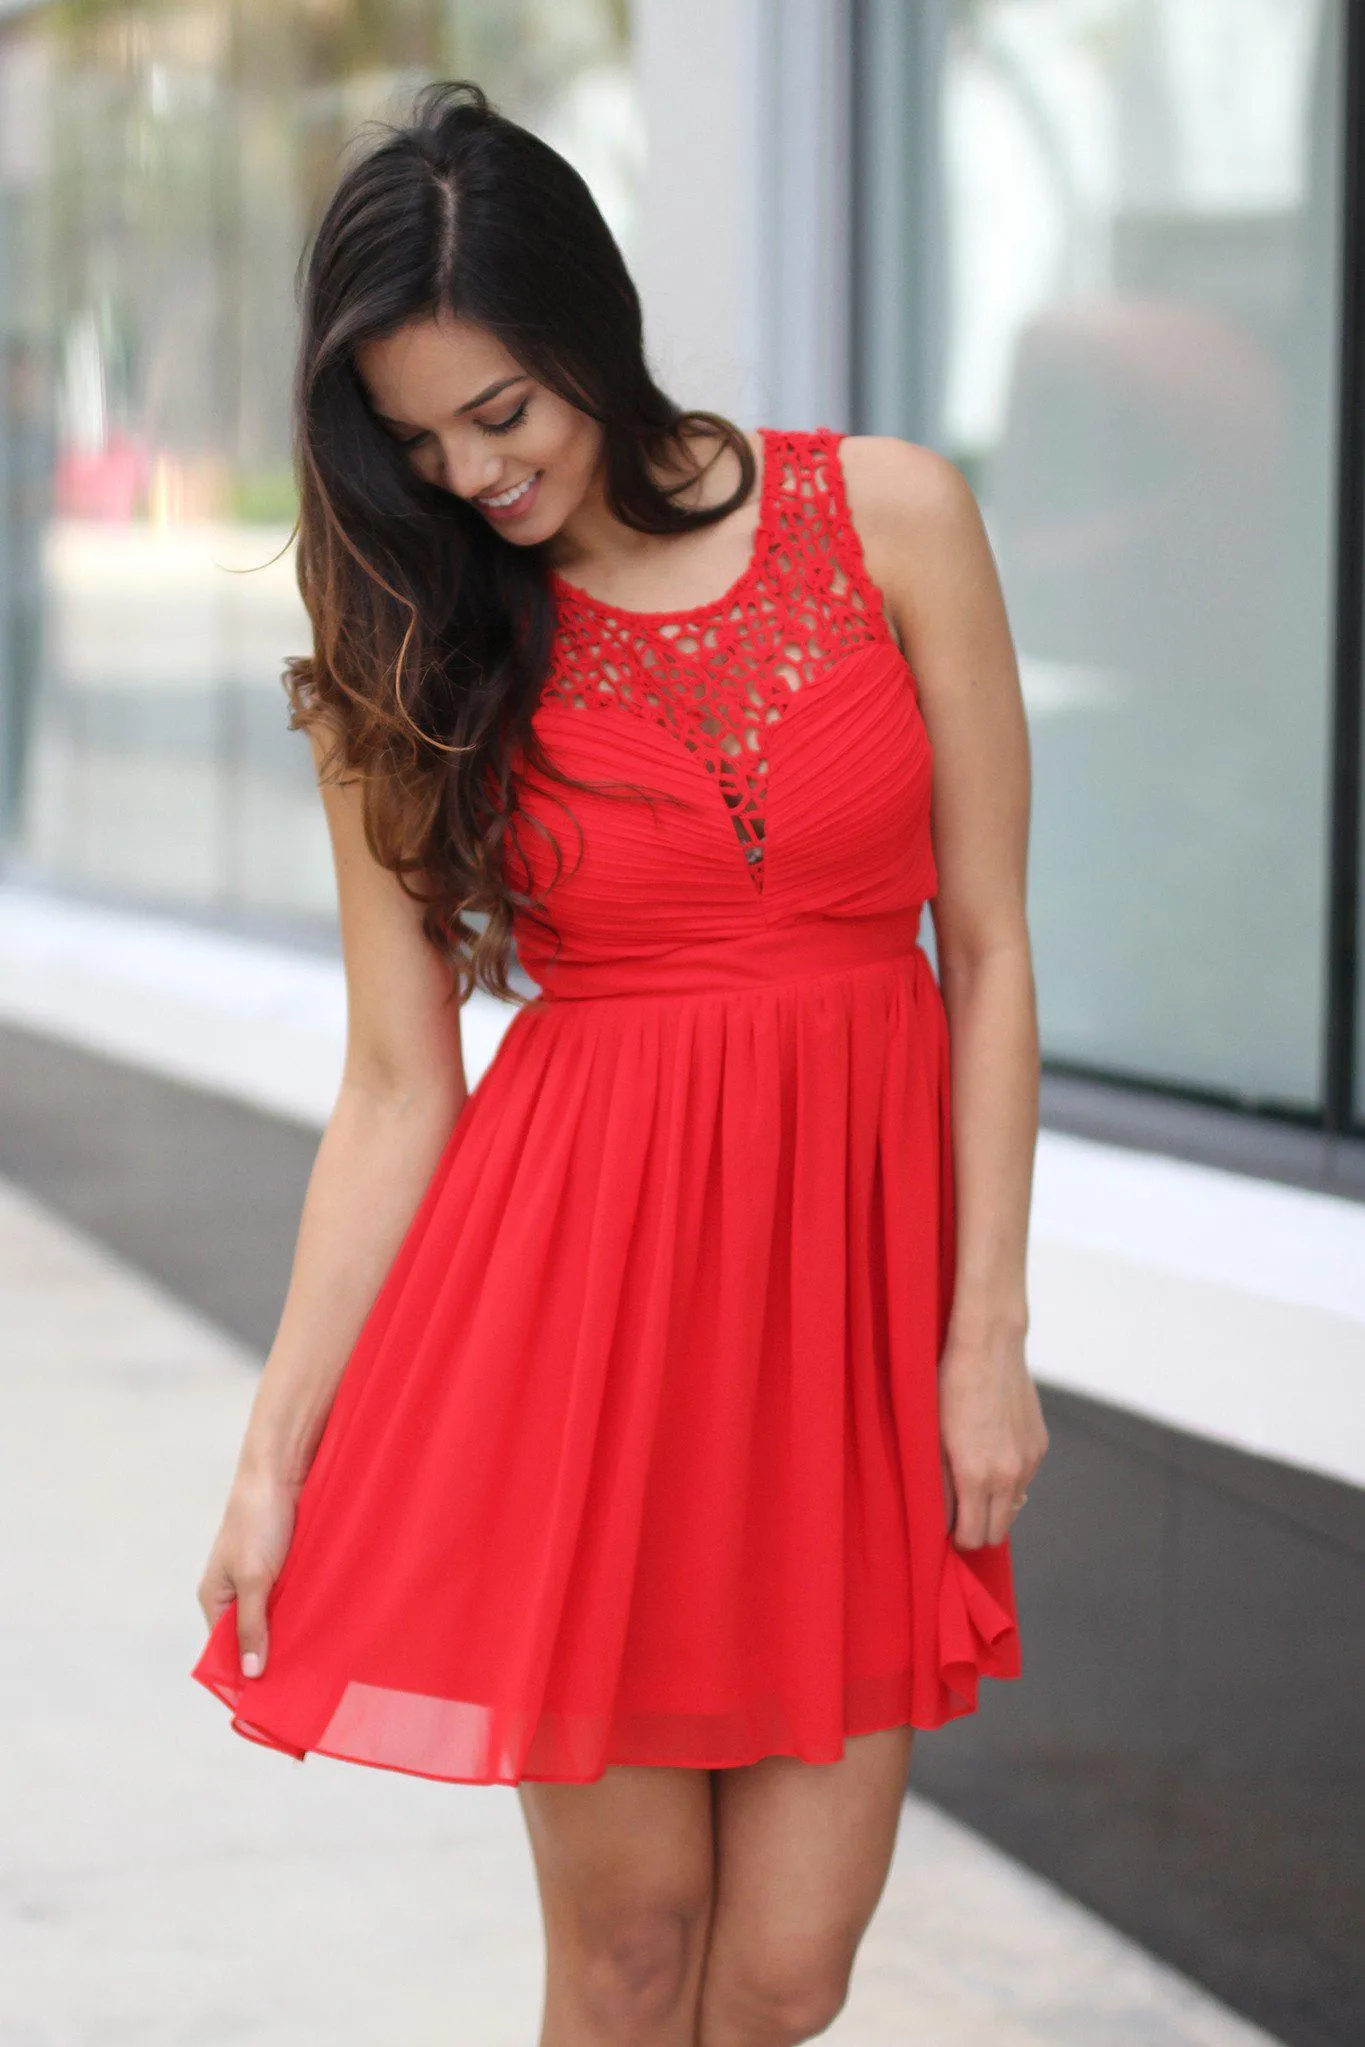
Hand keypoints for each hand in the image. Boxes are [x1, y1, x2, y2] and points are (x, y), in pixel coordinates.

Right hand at [196, 1463, 302, 1679]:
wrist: (282, 1471)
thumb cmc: (258, 1521)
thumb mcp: (253, 1578)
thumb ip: (253, 1624)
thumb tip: (250, 1673)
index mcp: (214, 1597)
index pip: (224, 1650)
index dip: (244, 1673)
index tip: (269, 1699)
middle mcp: (235, 1592)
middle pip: (252, 1637)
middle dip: (271, 1656)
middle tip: (300, 1685)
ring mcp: (262, 1580)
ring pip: (276, 1619)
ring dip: (292, 1634)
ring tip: (315, 1662)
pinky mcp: (287, 1567)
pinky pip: (294, 1599)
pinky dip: (305, 1612)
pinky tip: (324, 1628)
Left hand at [937, 1314, 1048, 1547]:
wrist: (989, 1347)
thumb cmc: (949, 1387)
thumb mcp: (932, 1439)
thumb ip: (938, 1484)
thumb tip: (941, 1517)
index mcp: (977, 1476)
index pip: (974, 1537)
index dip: (958, 1540)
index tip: (947, 1529)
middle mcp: (1009, 1475)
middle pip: (998, 1533)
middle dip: (978, 1530)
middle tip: (959, 1514)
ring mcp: (1029, 1461)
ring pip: (1015, 1508)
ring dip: (996, 1506)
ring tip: (973, 1483)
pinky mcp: (1040, 1446)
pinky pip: (1025, 1480)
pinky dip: (1009, 1480)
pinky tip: (992, 1455)